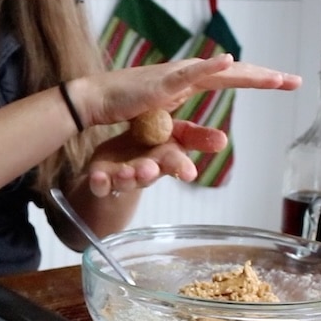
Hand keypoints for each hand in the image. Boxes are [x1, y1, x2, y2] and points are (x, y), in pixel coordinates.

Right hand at [78, 54, 301, 128]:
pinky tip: (227, 62)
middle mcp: (187, 74)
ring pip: (219, 72)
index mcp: (189, 81)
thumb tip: (201, 130)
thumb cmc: (125, 109)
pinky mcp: (160, 83)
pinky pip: (189, 74)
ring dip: (248, 73)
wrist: (96, 101)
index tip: (283, 83)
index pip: (230, 78)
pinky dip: (209, 66)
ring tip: (275, 78)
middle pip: (234, 72)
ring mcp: (175, 75)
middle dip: (265, 76)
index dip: (257, 79)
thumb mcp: (163, 119)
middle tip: (294, 81)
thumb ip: (183, 121)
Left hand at [84, 119, 227, 196]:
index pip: (175, 163)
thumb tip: (223, 140)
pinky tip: (98, 176)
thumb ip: (195, 137)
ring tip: (125, 172)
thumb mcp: (175, 137)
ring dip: (126, 177)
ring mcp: (122, 176)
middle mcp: (144, 170)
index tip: (189, 172)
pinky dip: (100, 181)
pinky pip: (100, 183)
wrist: (118, 164)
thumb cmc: (150, 148)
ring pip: (125, 179)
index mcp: (163, 158)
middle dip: (150, 172)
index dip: (181, 168)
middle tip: (149, 169)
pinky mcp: (102, 179)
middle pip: (149, 173)